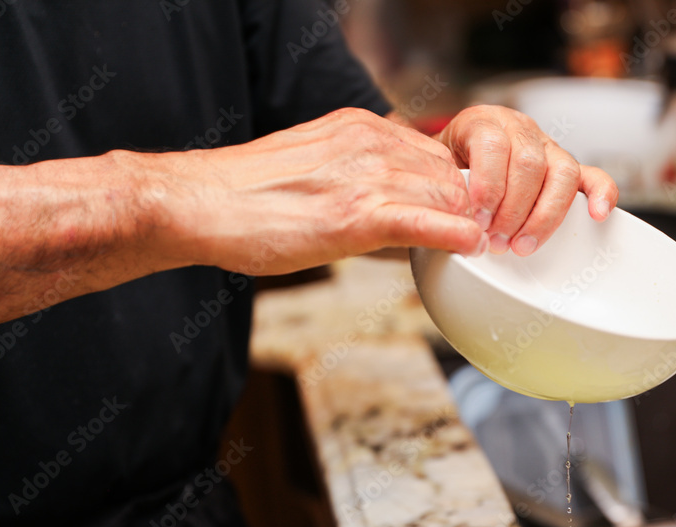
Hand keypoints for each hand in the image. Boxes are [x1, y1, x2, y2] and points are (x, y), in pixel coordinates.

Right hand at [156, 108, 487, 274]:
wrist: (200, 203)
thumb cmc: (249, 194)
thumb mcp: (316, 164)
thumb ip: (358, 174)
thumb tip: (391, 206)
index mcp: (360, 127)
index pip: (432, 154)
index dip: (452, 188)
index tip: (459, 214)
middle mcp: (369, 143)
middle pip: (447, 174)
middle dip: (466, 208)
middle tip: (475, 237)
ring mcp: (365, 176)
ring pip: (445, 196)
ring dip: (465, 224)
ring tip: (473, 250)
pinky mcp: (356, 215)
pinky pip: (425, 222)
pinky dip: (454, 235)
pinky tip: (469, 247)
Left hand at [434, 105, 617, 255]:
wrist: (452, 161)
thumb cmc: (445, 170)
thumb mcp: (435, 171)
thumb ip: (443, 187)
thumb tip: (449, 221)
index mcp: (482, 122)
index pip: (492, 144)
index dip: (487, 184)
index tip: (477, 218)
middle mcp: (518, 129)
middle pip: (528, 163)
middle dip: (512, 210)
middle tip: (495, 240)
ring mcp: (547, 147)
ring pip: (561, 172)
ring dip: (543, 215)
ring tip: (522, 244)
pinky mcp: (568, 168)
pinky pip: (592, 176)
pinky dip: (601, 194)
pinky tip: (597, 214)